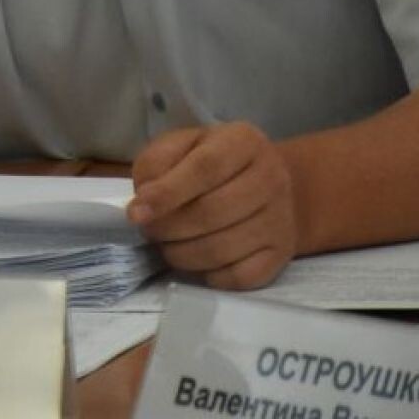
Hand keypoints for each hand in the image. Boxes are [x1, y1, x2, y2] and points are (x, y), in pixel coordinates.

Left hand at [127, 122, 295, 289]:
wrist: (266, 182)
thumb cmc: (213, 161)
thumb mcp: (182, 145)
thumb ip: (157, 163)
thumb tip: (143, 204)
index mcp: (243, 141)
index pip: (204, 168)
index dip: (167, 193)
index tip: (136, 213)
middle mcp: (270, 177)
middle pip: (212, 212)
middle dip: (169, 228)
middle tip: (149, 230)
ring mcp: (280, 219)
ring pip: (222, 249)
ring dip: (182, 254)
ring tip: (167, 245)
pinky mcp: (282, 254)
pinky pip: (239, 278)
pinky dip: (209, 276)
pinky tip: (197, 261)